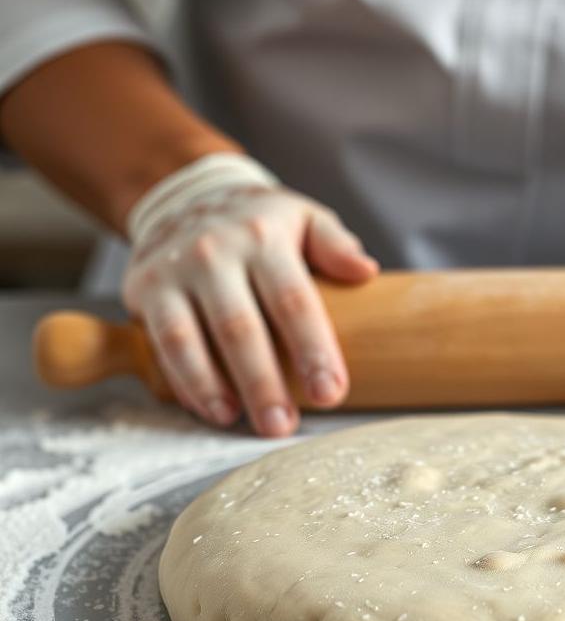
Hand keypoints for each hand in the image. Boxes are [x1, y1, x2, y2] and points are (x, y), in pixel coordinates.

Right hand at [122, 155, 377, 436]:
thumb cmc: (259, 223)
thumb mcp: (304, 218)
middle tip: (282, 426)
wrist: (185, 195)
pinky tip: (207, 409)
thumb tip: (366, 271)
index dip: (312, 349)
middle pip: (240, 328)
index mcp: (264, 238)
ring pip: (188, 338)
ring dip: (212, 388)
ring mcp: (174, 271)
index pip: (292, 300)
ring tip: (237, 422)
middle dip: (262, 382)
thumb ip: (335, 244)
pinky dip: (183, 381)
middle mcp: (215, 253)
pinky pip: (161, 342)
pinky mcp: (143, 289)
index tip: (330, 393)